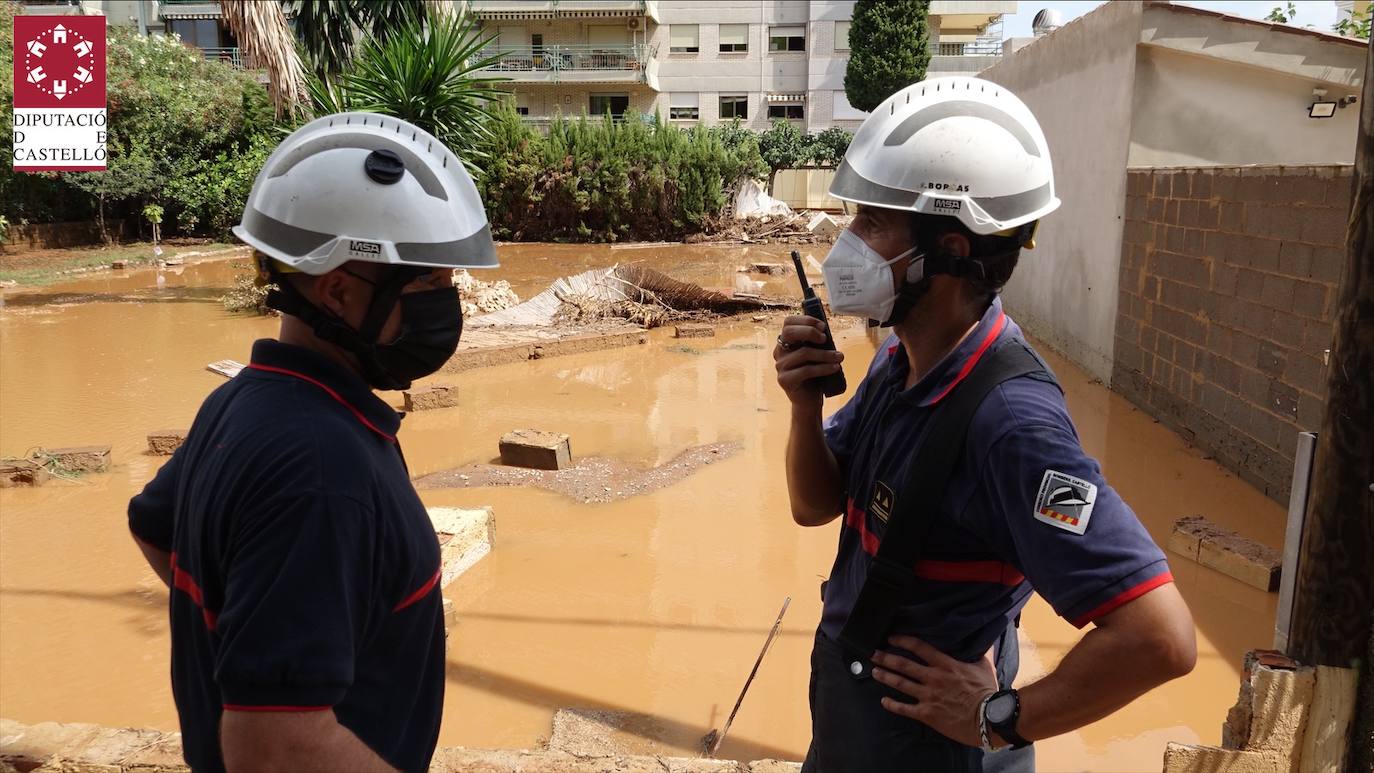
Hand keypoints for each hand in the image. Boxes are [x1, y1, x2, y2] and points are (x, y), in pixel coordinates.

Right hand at [773, 315, 843, 413]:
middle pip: (789, 332)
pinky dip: (823, 368)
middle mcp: (780, 352)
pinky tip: (835, 368)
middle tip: (825, 339)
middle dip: (810, 331)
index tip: (823, 327)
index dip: (806, 320)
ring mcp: (780, 366)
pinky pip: (806, 370)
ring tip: (840, 357)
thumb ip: (816, 343)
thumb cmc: (814, 375)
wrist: (808, 400)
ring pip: (803, 353)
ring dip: (825, 354)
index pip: (788, 322)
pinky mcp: (785, 380)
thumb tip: (826, 331)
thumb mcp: (816, 355)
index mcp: (785, 342)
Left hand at [871, 635, 999, 748]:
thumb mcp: (984, 667)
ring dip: (885, 676)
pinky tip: (883, 701)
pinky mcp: (927, 714)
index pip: (919, 647)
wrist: (989, 718)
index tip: (891, 638)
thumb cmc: (987, 692)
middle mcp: (933, 678)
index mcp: (945, 665)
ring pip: (900, 684)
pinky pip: (904, 709)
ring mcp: (928, 696)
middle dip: (886, 658)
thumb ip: (980, 653)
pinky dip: (892, 704)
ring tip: (874, 672)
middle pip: (903, 664)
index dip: (903, 640)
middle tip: (873, 653)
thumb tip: (984, 640)